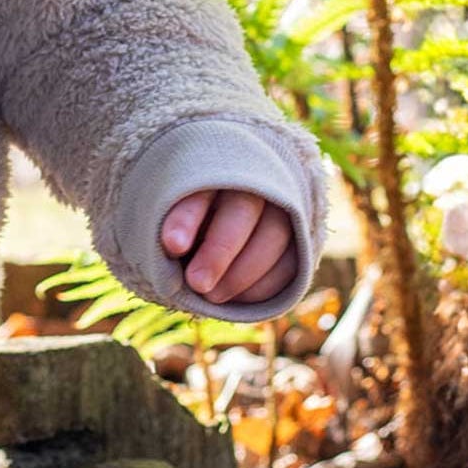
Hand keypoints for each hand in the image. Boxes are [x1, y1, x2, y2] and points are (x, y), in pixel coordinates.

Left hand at [159, 189, 296, 304]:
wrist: (221, 216)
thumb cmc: (187, 219)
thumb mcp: (170, 215)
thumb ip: (174, 232)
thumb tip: (172, 256)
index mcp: (210, 168)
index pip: (201, 186)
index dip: (187, 217)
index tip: (171, 246)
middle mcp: (249, 182)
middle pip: (242, 209)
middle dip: (219, 250)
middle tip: (196, 283)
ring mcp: (279, 207)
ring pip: (274, 235)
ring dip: (243, 272)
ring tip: (212, 296)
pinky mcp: (297, 236)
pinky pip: (291, 261)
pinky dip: (266, 285)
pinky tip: (239, 300)